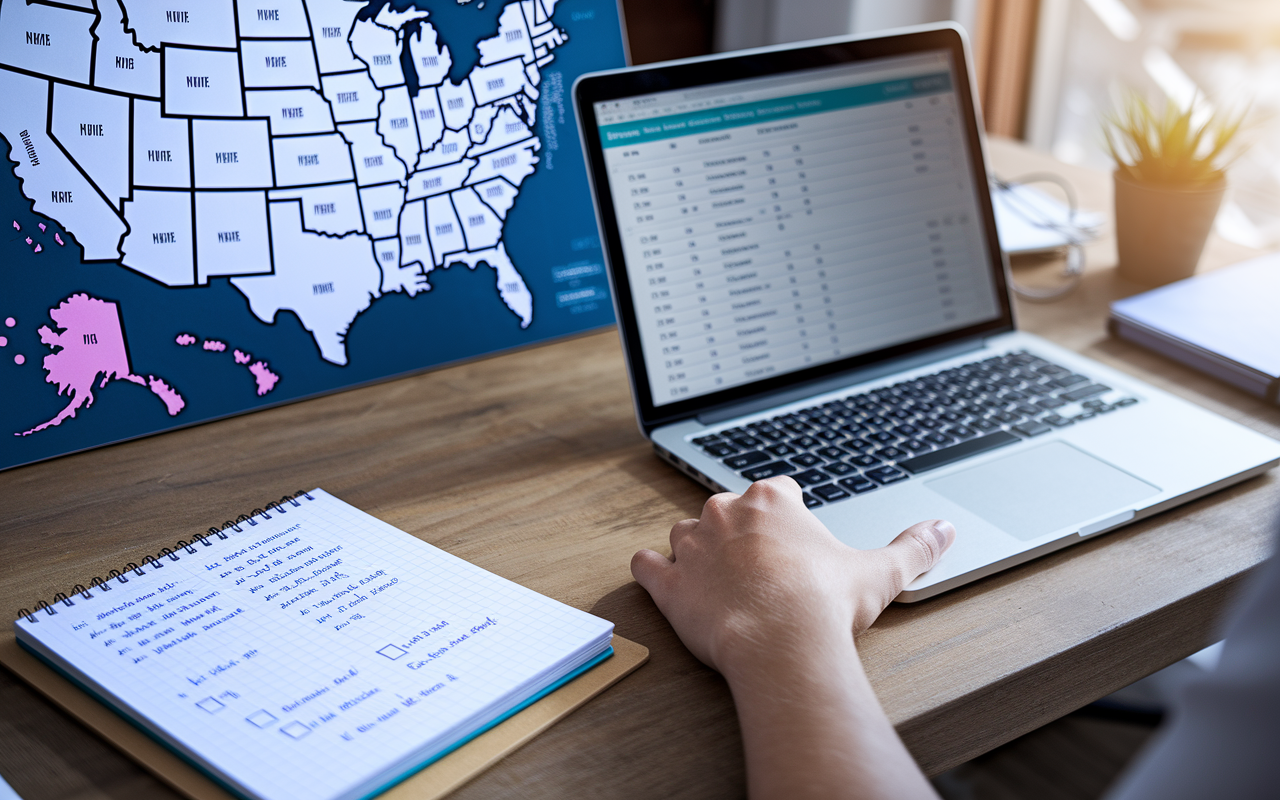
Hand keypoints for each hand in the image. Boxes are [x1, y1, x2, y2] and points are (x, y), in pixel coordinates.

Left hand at [630, 476, 954, 680]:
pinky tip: (660, 579)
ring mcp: (690, 545)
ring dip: (695, 550)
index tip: (794, 539)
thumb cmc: (826, 606)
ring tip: (715, 578)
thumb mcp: (880, 572)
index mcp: (772, 499)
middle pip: (726, 509)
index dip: (787, 515)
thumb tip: (945, 530)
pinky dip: (651, 571)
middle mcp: (724, 511)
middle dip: (740, 533)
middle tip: (759, 567)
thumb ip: (914, 546)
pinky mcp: (666, 583)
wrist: (782, 645)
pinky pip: (646, 565)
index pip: (776, 489)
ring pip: (683, 533)